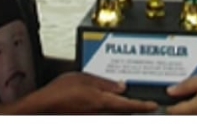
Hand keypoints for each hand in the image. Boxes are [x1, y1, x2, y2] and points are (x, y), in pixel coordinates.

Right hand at [35, 71, 157, 113]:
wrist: (44, 107)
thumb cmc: (59, 92)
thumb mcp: (84, 78)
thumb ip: (104, 83)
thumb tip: (121, 86)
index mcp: (101, 101)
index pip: (128, 105)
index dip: (142, 106)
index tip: (153, 106)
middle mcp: (99, 113)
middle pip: (123, 113)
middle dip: (135, 110)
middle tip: (146, 106)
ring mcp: (93, 117)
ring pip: (115, 115)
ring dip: (124, 110)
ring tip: (131, 105)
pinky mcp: (87, 118)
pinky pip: (104, 115)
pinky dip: (112, 111)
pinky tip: (111, 105)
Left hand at [166, 67, 196, 113]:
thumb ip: (188, 85)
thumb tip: (171, 91)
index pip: (175, 113)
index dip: (168, 106)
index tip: (165, 101)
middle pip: (184, 117)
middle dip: (180, 110)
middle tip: (181, 99)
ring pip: (194, 118)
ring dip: (190, 111)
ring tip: (195, 98)